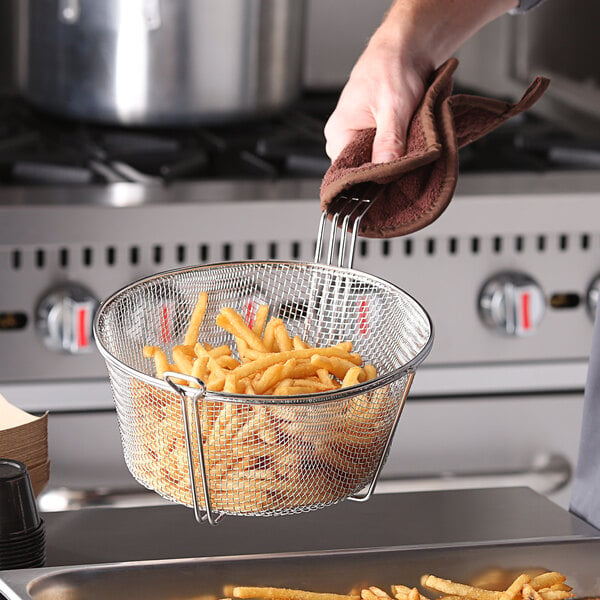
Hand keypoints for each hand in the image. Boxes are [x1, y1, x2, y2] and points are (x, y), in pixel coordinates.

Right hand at [324, 0, 518, 163]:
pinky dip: (399, 154)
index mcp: (338, 134)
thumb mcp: (393, 106)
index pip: (348, 173)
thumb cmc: (392, 67)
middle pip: (363, 172)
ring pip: (377, 164)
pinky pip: (385, 155)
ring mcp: (359, 138)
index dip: (371, 181)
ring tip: (410, 151)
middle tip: (407, 165)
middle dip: (386, 172)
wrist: (407, 48)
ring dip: (395, 162)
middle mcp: (344, 139)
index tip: (392, 181)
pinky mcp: (374, 137)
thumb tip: (386, 168)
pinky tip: (410, 148)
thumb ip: (389, 139)